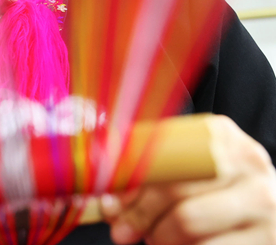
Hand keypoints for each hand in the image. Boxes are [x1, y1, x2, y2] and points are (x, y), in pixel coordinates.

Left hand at [100, 115, 275, 244]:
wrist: (269, 203)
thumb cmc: (216, 183)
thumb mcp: (188, 165)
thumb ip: (150, 173)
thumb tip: (109, 204)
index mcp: (219, 134)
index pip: (164, 155)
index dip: (131, 182)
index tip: (109, 203)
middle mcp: (247, 162)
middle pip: (174, 191)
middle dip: (140, 215)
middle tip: (121, 232)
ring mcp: (263, 203)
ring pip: (189, 224)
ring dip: (160, 237)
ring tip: (155, 239)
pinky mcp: (268, 240)